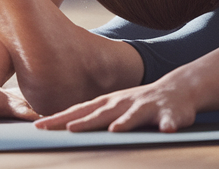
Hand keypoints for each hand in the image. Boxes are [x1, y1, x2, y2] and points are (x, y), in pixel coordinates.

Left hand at [33, 81, 197, 132]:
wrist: (178, 89)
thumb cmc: (139, 103)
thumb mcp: (113, 107)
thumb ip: (92, 115)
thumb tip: (62, 125)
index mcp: (108, 103)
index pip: (80, 111)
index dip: (61, 119)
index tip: (39, 127)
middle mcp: (124, 103)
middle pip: (102, 114)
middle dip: (86, 121)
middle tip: (69, 129)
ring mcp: (147, 107)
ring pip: (136, 115)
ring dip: (126, 121)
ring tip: (116, 129)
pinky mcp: (170, 114)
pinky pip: (169, 120)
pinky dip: (167, 124)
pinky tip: (166, 130)